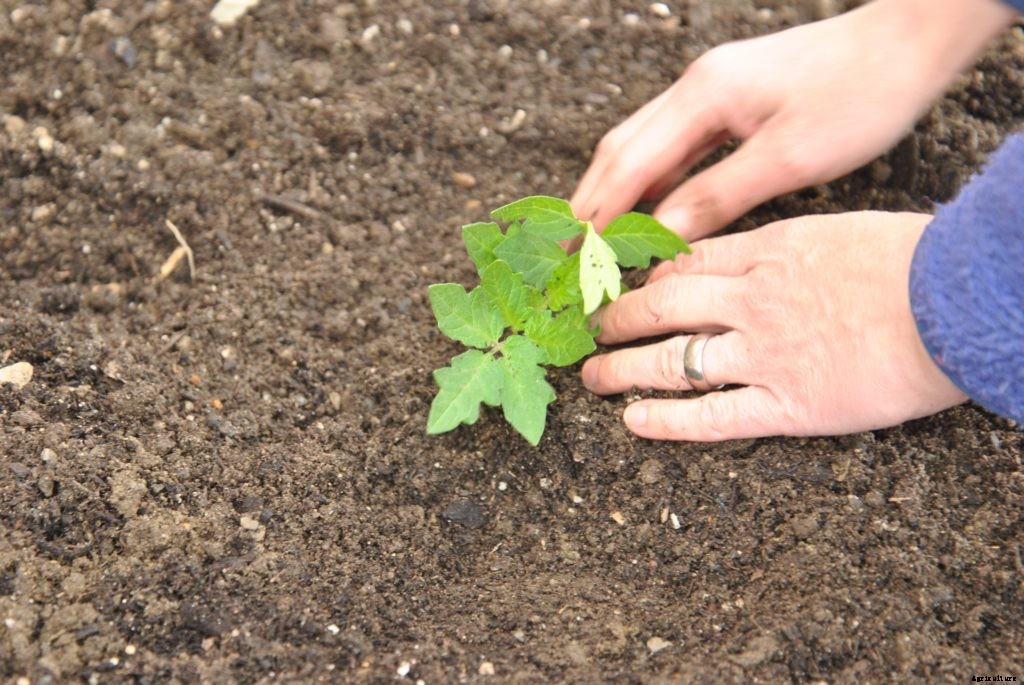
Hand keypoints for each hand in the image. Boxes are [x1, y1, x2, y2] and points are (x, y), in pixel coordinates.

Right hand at [571, 0, 1014, 239]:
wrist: (908, 42)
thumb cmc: (861, 95)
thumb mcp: (791, 158)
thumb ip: (718, 195)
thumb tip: (662, 237)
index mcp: (703, 97)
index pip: (628, 164)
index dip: (596, 214)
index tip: (571, 256)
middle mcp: (694, 87)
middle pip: (620, 149)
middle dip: (590, 202)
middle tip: (567, 252)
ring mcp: (709, 89)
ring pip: (641, 145)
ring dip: (616, 192)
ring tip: (597, 240)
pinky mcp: (728, 98)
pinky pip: (672, 144)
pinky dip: (651, 180)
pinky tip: (650, 210)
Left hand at [581, 212, 965, 440]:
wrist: (960, 299)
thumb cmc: (917, 260)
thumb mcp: (842, 231)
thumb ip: (790, 248)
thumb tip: (757, 259)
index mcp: (769, 250)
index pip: (687, 261)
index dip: (646, 276)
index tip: (622, 286)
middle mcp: (752, 299)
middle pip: (663, 305)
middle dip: (616, 318)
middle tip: (588, 329)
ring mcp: (764, 352)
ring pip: (670, 359)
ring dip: (622, 369)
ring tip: (593, 378)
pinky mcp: (788, 403)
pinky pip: (711, 415)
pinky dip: (666, 420)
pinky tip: (634, 421)